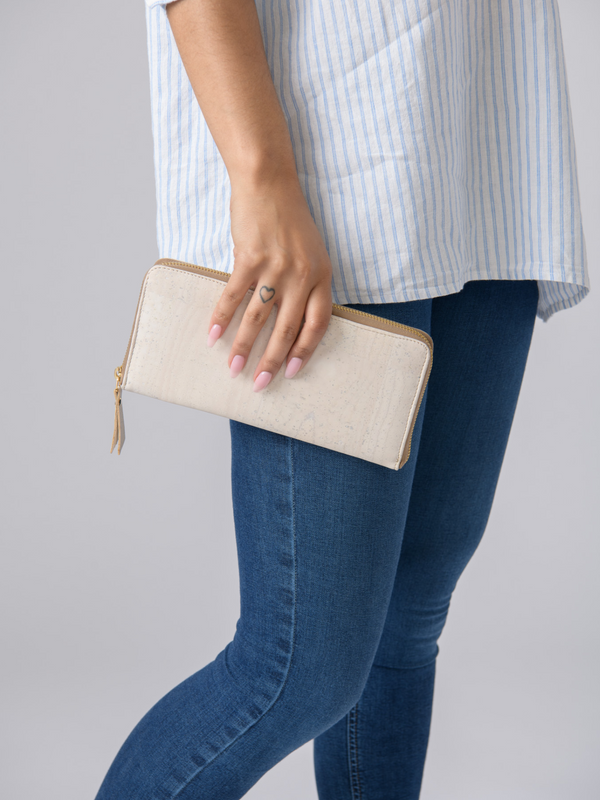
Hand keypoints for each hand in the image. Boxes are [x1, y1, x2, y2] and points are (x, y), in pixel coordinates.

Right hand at [207, 173, 332, 391]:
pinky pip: (233, 296)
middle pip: (287, 329)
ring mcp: (275, 268)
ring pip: (259, 319)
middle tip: (260, 384)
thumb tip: (288, 320)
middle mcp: (301, 276)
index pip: (317, 324)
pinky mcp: (249, 259)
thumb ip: (305, 284)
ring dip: (243, 347)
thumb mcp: (310, 252)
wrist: (268, 183)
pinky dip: (222, 318)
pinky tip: (213, 337)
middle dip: (272, 361)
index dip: (304, 351)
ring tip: (233, 369)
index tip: (292, 371)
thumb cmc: (288, 219)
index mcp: (321, 276)